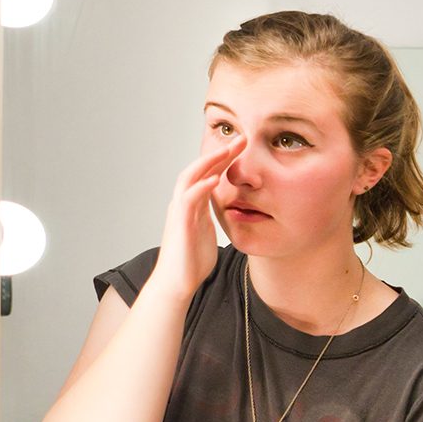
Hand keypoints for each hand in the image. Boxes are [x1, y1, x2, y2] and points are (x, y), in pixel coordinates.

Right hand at [154, 135, 246, 299]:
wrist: (177, 283)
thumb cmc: (192, 260)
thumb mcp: (209, 231)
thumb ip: (214, 216)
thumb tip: (230, 208)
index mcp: (194, 205)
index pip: (209, 174)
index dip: (225, 159)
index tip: (245, 146)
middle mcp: (184, 203)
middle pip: (200, 169)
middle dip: (220, 153)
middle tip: (242, 139)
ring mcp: (180, 212)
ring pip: (190, 178)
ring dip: (209, 163)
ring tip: (228, 151)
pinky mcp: (180, 224)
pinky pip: (188, 200)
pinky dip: (201, 188)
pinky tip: (215, 179)